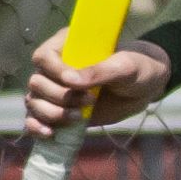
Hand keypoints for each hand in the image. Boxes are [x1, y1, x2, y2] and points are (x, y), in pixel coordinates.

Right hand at [25, 31, 170, 138]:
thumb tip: (69, 80)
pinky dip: (36, 127)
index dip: (54, 72)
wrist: (147, 87)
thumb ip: (99, 71)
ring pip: (33, 101)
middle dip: (59, 97)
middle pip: (36, 82)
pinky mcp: (60, 110)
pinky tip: (50, 134)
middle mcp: (57, 67)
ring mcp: (57, 89)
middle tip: (90, 100)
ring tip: (79, 117)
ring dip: (51, 113)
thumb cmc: (138, 68)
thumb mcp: (125, 67)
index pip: (43, 57)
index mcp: (68, 45)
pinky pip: (35, 118)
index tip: (74, 83)